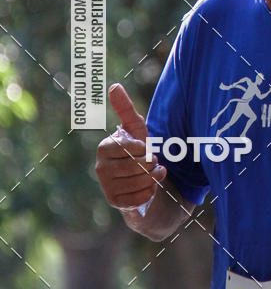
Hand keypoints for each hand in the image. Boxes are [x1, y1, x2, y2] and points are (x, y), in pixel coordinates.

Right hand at [95, 83, 166, 209]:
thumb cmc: (139, 151)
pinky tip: (148, 189)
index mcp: (104, 147)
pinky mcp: (115, 202)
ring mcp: (106, 186)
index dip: (146, 150)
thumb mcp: (136, 128)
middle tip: (152, 163)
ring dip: (153, 178)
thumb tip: (114, 86)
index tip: (146, 149)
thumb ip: (125, 108)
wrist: (142, 180)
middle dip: (152, 164)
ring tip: (152, 174)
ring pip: (141, 181)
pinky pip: (140, 197)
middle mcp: (100, 167)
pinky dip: (150, 192)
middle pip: (138, 166)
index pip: (133, 148)